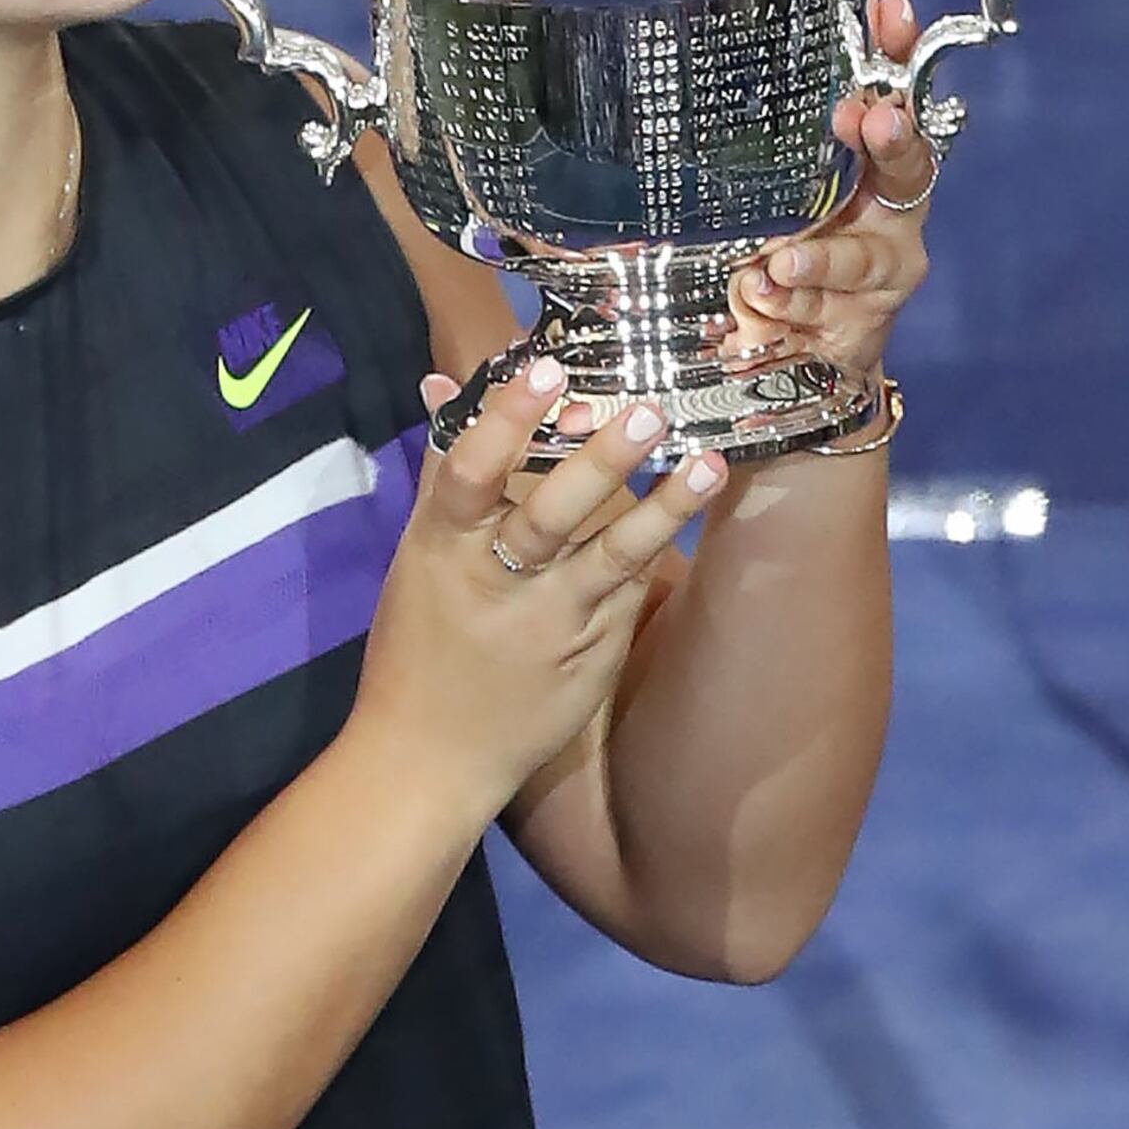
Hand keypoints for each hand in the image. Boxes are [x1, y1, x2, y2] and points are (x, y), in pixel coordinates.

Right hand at [344, 356, 726, 826]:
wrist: (429, 761)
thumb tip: (443, 383)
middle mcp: (496, 585)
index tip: (546, 367)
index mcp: (441, 551)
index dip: (506, 418)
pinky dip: (656, 552)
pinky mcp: (591, 657)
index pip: (469, 472)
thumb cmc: (418, 646)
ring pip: (612, 557)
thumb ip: (443, 473)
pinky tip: (691, 510)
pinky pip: (626, 594)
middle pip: (550, 513)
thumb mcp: (418, 558)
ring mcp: (549, 626)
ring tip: (710, 461)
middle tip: (648, 408)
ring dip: (664, 507)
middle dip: (601, 460)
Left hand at [722, 0, 936, 375]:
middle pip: (907, 167)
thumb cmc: (782, 252)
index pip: (897, 93)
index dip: (899, 52)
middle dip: (891, 140)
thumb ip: (758, 141)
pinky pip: (822, 311)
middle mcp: (890, 213)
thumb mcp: (767, 189)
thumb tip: (705, 54)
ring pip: (861, 256)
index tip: (890, 12)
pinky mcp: (858, 326)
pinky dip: (787, 303)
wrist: (800, 360)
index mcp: (872, 165)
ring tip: (782, 259)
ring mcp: (878, 273)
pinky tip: (760, 293)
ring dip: (821, 253)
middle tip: (872, 120)